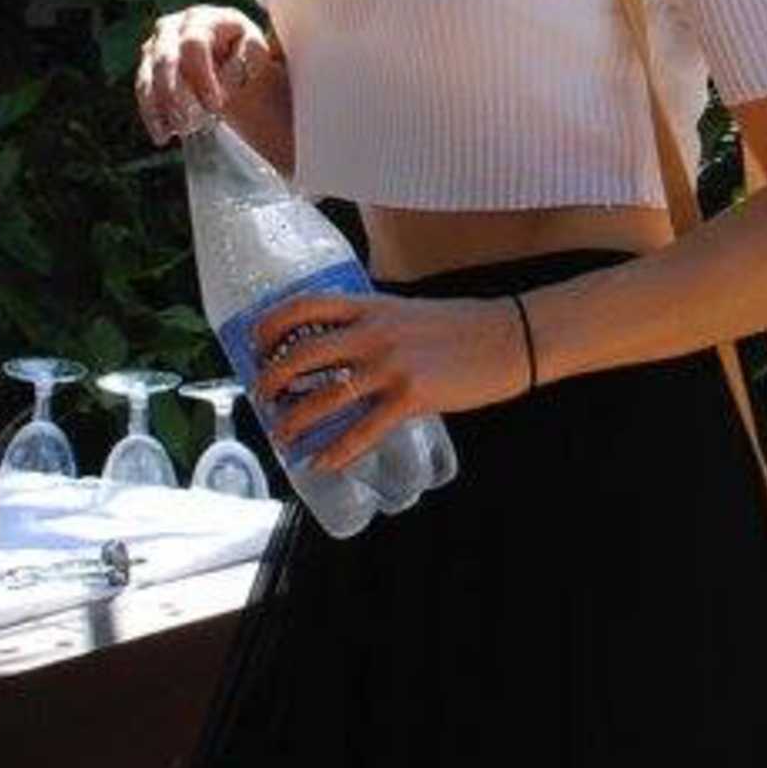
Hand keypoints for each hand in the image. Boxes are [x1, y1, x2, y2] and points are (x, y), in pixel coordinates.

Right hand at [136, 5, 273, 144]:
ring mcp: (157, 43)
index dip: (201, 77)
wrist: (232, 59)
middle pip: (165, 59)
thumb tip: (240, 60)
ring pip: (148, 75)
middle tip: (188, 124)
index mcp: (205, 18)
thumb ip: (252, 53)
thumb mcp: (257, 52)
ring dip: (159, 108)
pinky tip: (162, 135)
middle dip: (174, 95)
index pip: (194, 44)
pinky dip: (151, 113)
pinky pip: (143, 89)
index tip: (216, 106)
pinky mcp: (148, 63)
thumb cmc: (246, 55)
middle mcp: (175, 26)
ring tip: (174, 134)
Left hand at [249, 290, 531, 472]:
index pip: (302, 307)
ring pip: (322, 397)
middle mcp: (373, 333)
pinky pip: (362, 431)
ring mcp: (391, 366)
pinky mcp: (412, 397)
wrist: (510, 337)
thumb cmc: (460, 325)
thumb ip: (372, 322)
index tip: (256, 346)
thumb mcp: (406, 310)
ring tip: (283, 435)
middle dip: (271, 381)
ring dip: (294, 421)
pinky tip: (322, 462)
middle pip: (300, 355)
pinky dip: (335, 451)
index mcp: (370, 306)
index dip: (269, 327)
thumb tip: (339, 343)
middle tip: (266, 398)